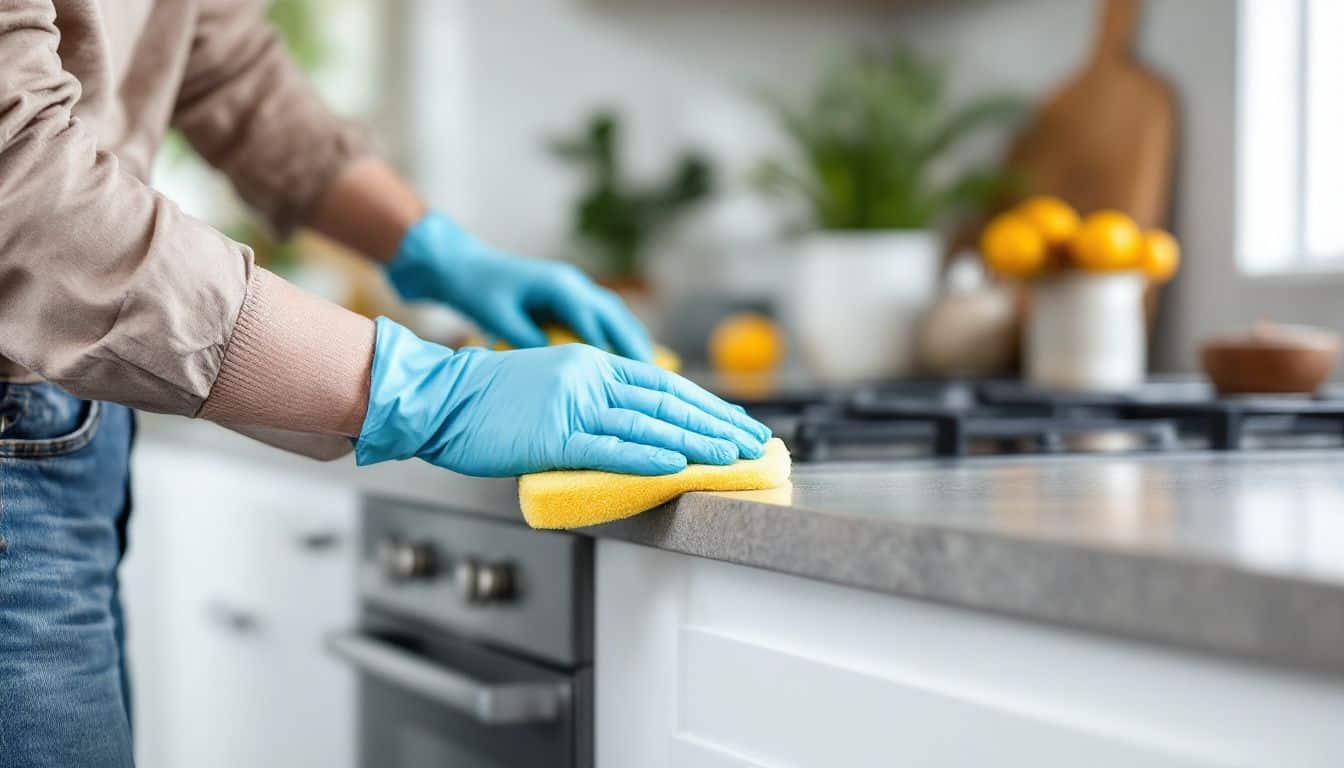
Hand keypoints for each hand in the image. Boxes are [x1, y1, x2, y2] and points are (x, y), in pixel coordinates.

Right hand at [355, 319, 770, 476]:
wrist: (438, 397)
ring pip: (648, 425)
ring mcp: (572, 405)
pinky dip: (647, 457)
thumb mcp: (552, 385)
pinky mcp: (553, 435)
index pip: (664, 387)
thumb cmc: (490, 401)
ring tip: (732, 458)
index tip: (738, 425)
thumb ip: (594, 399)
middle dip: (716, 426)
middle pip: (667, 403)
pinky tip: (680, 465)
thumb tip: (637, 427)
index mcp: (592, 363)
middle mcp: (590, 376)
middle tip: (754, 445)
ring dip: (696, 444)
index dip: (706, 408)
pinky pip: (610, 448)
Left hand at [386, 211, 653, 361]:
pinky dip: (615, 335)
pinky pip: (600, 316)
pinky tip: (623, 359)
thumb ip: (528, 339)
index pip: (597, 320)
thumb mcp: (499, 318)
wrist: (463, 266)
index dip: (618, 347)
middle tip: (653, 377)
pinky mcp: (567, 296)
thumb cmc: (478, 291)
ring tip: (647, 372)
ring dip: (630, 339)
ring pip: (613, 314)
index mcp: (559, 286)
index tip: (634, 373)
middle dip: (635, 345)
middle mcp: (572, 283)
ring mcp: (572, 287)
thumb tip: (557, 364)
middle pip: (615, 315)